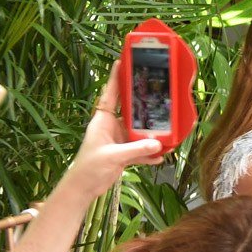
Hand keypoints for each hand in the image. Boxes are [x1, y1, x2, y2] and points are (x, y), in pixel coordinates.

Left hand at [58, 62, 164, 202]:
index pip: (110, 94)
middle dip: (144, 101)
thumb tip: (158, 144)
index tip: (123, 61)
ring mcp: (119, 140)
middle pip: (130, 109)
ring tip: (168, 128)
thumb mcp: (112, 157)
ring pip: (139, 130)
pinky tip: (161, 154)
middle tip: (159, 90)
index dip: (116, 78)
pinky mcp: (123, 153)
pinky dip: (150, 151)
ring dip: (152, 131)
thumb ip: (135, 150)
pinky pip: (141, 148)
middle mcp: (112, 126)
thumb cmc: (88, 169)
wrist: (82, 190)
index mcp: (103, 121)